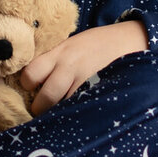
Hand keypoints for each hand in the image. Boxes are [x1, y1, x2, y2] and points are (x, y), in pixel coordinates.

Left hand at [17, 19, 147, 113]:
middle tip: (42, 111)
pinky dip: (77, 114)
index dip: (27, 84)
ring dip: (59, 114)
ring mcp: (87, 81)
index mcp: (59, 53)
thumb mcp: (71, 45)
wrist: (130, 40)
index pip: (31, 73)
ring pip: (64, 107)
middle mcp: (70, 67)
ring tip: (60, 116)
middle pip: (46, 97)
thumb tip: (33, 81)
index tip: (31, 89)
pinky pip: (83, 109)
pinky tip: (77, 115)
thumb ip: (53, 60)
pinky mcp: (101, 92)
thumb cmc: (96, 44)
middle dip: (41, 108)